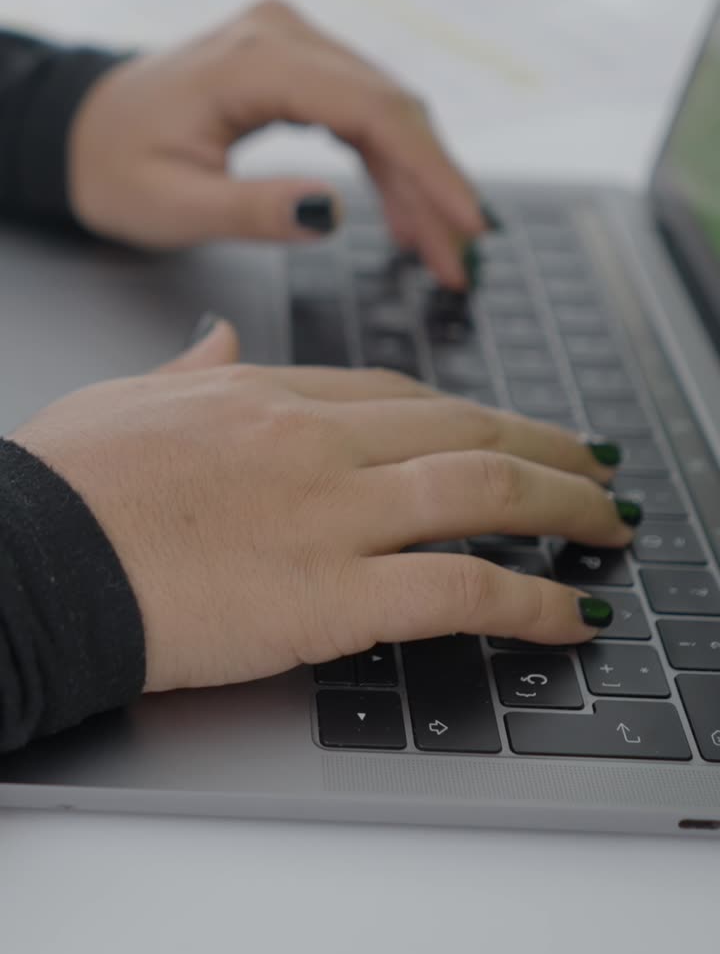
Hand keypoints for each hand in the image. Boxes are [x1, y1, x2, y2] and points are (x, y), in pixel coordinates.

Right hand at [11, 319, 637, 693]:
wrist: (28, 556)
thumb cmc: (63, 487)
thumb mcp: (126, 402)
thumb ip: (189, 371)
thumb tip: (216, 341)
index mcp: (269, 396)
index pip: (402, 396)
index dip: (472, 414)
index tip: (509, 430)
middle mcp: (316, 441)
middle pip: (464, 431)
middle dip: (546, 447)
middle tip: (595, 465)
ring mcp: (330, 513)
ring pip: (485, 491)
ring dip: (566, 505)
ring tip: (610, 522)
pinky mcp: (330, 593)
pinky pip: (461, 590)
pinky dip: (534, 600)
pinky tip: (573, 611)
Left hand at [69, 0, 484, 287]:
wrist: (84, 132)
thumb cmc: (117, 167)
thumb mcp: (173, 206)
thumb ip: (253, 210)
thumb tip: (333, 213)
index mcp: (252, 61)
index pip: (370, 109)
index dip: (429, 168)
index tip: (467, 222)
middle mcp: (283, 34)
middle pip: (390, 109)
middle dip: (433, 188)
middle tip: (458, 259)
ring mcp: (293, 42)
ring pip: (386, 112)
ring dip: (418, 182)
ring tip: (439, 252)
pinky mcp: (297, 62)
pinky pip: (363, 112)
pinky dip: (390, 165)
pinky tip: (404, 217)